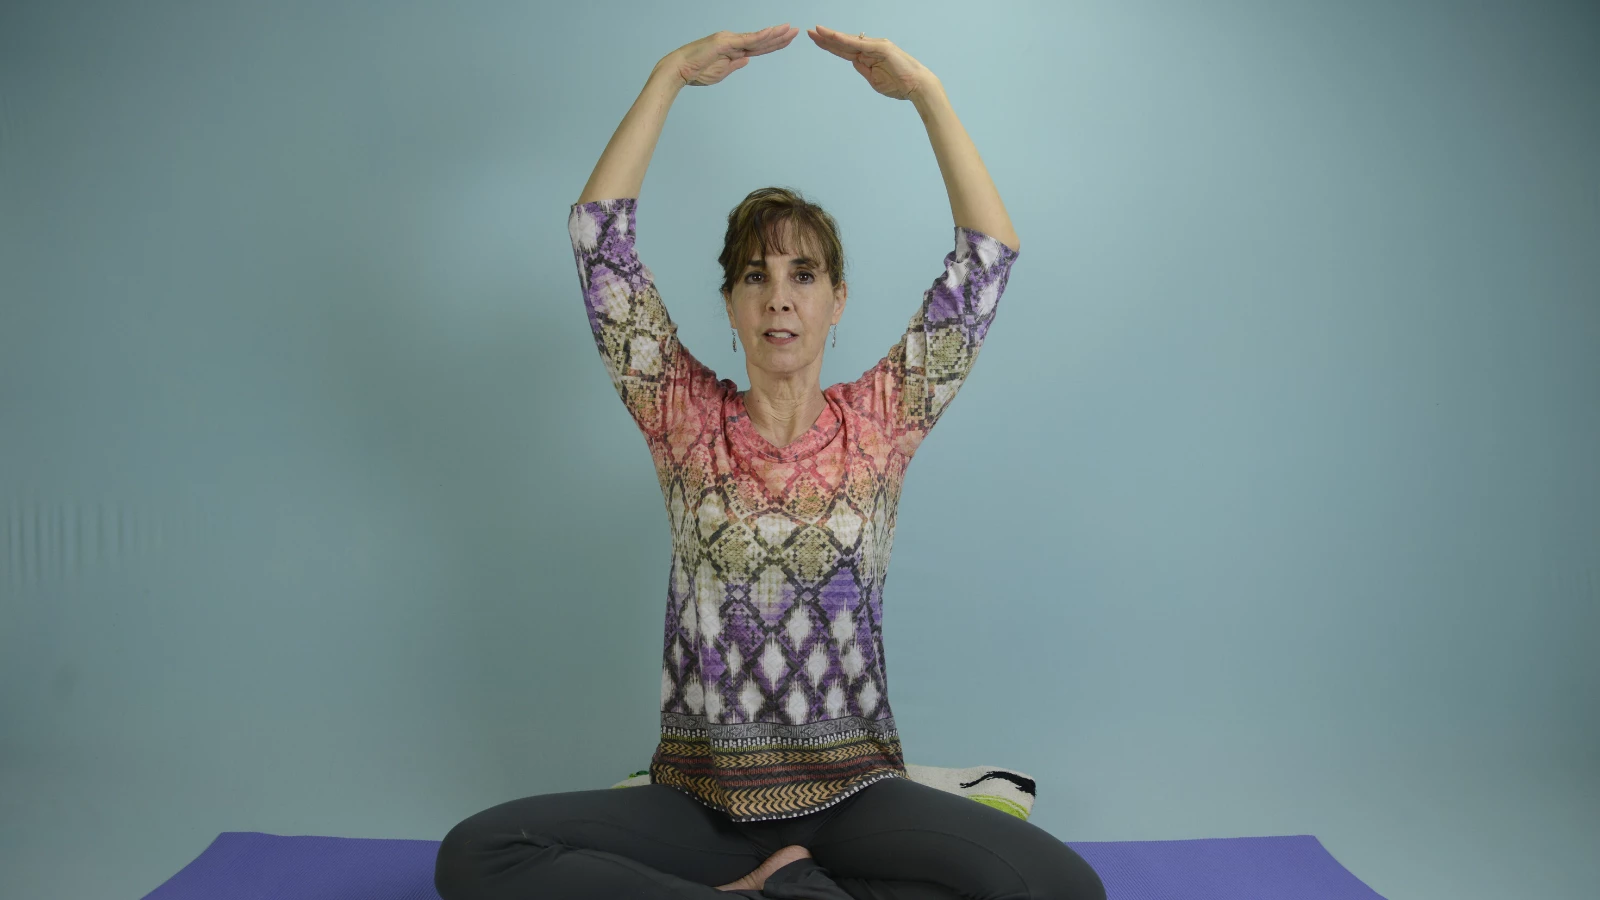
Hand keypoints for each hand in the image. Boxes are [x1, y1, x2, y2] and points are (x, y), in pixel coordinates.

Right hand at [661, 24, 798, 86]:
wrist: (679, 70)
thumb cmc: (696, 72)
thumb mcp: (721, 72)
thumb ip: (734, 65)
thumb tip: (747, 61)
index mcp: (732, 50)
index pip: (758, 47)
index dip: (773, 44)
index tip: (787, 40)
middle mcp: (733, 41)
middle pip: (761, 41)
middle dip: (780, 37)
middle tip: (796, 30)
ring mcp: (729, 40)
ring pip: (757, 38)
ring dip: (775, 34)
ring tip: (790, 30)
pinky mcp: (725, 42)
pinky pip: (746, 40)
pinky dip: (761, 36)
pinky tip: (773, 32)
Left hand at [807, 26, 938, 100]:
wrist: (917, 87)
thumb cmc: (900, 85)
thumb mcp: (875, 80)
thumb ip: (864, 70)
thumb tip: (854, 63)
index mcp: (869, 56)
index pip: (845, 50)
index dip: (830, 46)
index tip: (816, 41)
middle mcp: (871, 48)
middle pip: (843, 43)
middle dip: (826, 38)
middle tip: (810, 32)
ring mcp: (876, 46)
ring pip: (849, 41)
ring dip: (833, 36)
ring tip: (817, 31)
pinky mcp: (881, 48)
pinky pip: (859, 44)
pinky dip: (846, 40)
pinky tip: (834, 37)